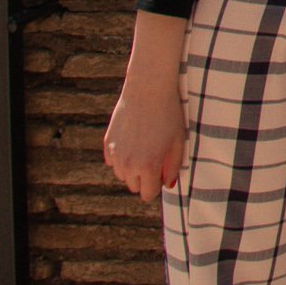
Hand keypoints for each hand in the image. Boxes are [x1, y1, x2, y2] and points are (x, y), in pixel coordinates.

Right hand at [104, 76, 185, 203]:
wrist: (148, 90)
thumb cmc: (169, 116)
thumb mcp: (178, 142)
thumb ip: (173, 167)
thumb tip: (167, 184)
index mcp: (148, 167)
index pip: (148, 194)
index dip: (157, 185)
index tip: (162, 172)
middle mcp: (128, 165)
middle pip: (134, 186)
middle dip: (144, 177)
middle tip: (156, 156)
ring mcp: (115, 154)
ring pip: (122, 174)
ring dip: (132, 167)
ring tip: (145, 146)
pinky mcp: (107, 143)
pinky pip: (113, 161)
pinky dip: (121, 156)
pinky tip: (133, 139)